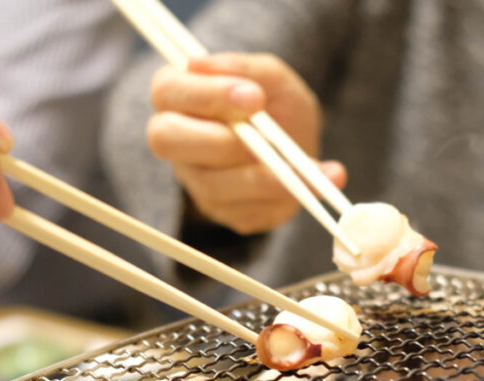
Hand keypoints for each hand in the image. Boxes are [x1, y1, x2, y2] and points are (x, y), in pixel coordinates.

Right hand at [148, 52, 346, 234]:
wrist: (298, 144)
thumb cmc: (275, 104)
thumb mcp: (271, 77)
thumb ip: (244, 68)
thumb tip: (200, 64)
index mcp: (177, 95)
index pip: (167, 92)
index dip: (206, 96)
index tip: (254, 98)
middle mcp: (175, 140)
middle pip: (167, 141)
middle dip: (221, 141)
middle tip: (264, 140)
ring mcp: (195, 180)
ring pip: (212, 186)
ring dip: (264, 177)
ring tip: (307, 167)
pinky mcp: (223, 211)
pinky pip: (244, 212)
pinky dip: (285, 198)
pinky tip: (316, 185)